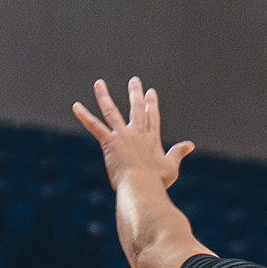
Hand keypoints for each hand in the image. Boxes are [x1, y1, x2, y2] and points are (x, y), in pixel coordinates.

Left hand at [74, 77, 194, 191]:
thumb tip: (190, 144)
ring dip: (104, 96)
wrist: (142, 187)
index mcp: (152, 138)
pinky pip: (94, 126)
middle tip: (135, 80)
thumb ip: (179, 153)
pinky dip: (85, 116)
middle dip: (136, 93)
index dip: (151, 104)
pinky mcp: (109, 142)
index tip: (150, 92)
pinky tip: (76, 106)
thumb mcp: (172, 166)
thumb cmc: (157, 181)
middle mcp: (138, 133)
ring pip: (111, 111)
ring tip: (99, 83)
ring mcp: (123, 135)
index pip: (152, 116)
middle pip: (136, 108)